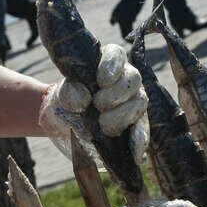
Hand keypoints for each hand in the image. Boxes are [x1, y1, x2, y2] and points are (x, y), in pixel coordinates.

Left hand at [39, 43, 148, 161]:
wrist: (67, 124)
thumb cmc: (68, 102)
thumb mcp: (62, 96)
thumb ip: (69, 93)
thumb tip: (83, 100)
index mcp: (106, 64)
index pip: (116, 54)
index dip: (112, 65)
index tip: (101, 81)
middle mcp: (124, 79)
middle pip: (133, 78)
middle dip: (117, 93)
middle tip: (98, 105)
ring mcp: (133, 101)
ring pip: (140, 101)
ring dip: (123, 115)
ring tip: (104, 126)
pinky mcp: (136, 123)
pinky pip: (143, 129)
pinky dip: (140, 139)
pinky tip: (135, 151)